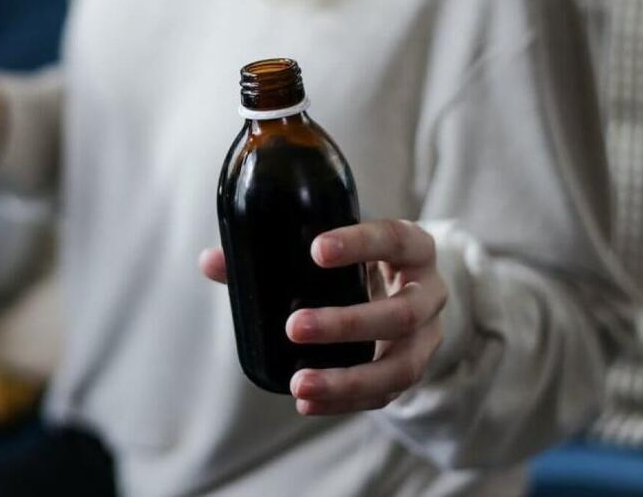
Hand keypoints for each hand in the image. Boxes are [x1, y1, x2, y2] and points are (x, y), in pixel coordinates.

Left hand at [200, 219, 445, 414]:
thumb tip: (211, 262)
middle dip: (347, 323)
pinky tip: (308, 403)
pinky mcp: (413, 371)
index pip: (393, 239)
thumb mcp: (339, 249)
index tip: (316, 250)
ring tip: (299, 385)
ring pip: (401, 366)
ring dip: (349, 379)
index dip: (359, 245)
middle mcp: (430, 293)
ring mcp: (428, 338)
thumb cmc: (364, 264)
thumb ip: (279, 252)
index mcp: (413, 249)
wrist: (408, 291)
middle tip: (294, 327)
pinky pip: (386, 395)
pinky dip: (346, 401)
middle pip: (401, 313)